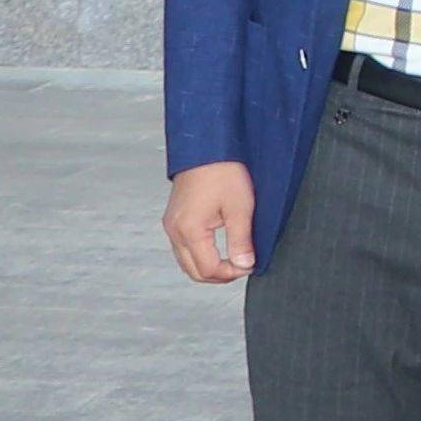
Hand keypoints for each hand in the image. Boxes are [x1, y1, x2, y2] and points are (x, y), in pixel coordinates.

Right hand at [164, 162, 254, 284]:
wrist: (207, 145)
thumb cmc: (223, 170)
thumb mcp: (240, 207)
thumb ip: (241, 241)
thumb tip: (244, 265)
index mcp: (189, 230)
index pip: (208, 269)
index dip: (231, 273)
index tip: (249, 265)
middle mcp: (174, 231)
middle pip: (193, 271)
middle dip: (219, 275)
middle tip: (242, 266)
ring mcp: (171, 225)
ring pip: (186, 262)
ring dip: (208, 266)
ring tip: (232, 257)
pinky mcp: (173, 218)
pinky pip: (183, 248)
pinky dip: (199, 254)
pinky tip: (217, 247)